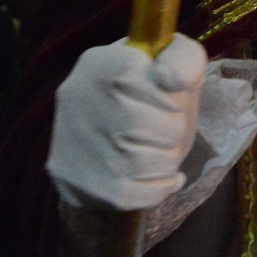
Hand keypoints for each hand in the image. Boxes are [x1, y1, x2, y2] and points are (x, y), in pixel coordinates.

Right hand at [47, 36, 207, 211]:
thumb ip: (183, 60)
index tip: (171, 101)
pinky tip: (164, 176)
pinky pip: (131, 196)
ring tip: (164, 152)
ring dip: (167, 160)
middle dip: (171, 131)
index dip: (170, 97)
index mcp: (99, 62)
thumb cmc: (150, 93)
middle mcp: (77, 99)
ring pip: (139, 162)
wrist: (105, 130)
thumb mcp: (171, 64)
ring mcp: (73, 144)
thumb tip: (171, 80)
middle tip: (170, 131)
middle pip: (142, 124)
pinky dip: (160, 188)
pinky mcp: (77, 184)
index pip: (143, 79)